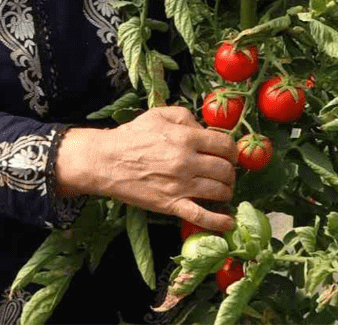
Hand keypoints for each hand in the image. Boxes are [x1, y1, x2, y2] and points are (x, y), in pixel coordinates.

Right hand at [56, 107, 236, 231]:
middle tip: (224, 174)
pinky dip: (219, 222)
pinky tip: (228, 223)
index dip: (232, 151)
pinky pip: (201, 216)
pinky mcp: (171, 205)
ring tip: (222, 191)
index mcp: (187, 138)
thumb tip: (204, 131)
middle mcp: (188, 162)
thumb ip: (186, 117)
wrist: (105, 161)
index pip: (225, 145)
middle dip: (229, 173)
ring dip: (226, 191)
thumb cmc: (131, 136)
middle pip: (226, 170)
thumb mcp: (159, 115)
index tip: (228, 156)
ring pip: (219, 191)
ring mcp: (181, 185)